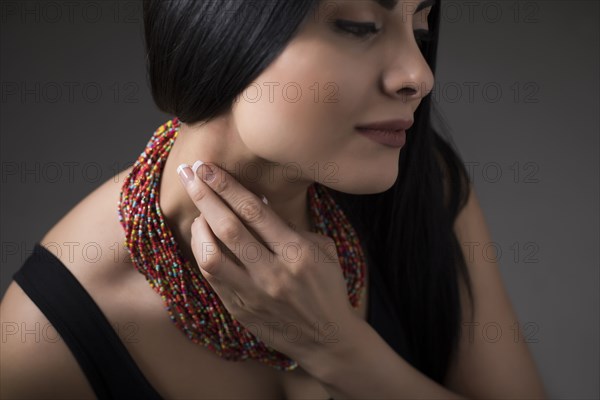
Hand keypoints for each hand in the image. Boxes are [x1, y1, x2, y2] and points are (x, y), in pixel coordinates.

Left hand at [176, 161, 357, 360]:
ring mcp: (254, 295)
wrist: (327, 339)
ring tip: (198, 211)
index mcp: (298, 253)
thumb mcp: (323, 250)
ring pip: (211, 256)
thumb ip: (291, 226)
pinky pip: (212, 278)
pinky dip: (203, 253)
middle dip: (205, 196)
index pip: (255, 211)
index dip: (227, 186)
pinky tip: (203, 238)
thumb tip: (258, 200)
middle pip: (228, 228)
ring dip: (199, 227)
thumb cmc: (327, 287)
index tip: (208, 168)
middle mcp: (274, 273)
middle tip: (189, 174)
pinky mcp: (240, 311)